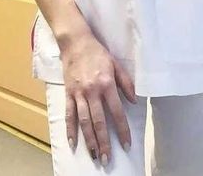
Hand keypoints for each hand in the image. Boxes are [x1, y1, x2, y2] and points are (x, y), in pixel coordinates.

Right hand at [60, 32, 135, 164]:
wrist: (76, 42)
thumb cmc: (98, 53)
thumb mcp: (116, 64)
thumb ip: (126, 83)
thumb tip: (134, 101)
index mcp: (107, 84)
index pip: (117, 112)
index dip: (122, 130)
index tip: (126, 144)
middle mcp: (92, 91)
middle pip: (99, 121)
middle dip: (104, 142)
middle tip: (107, 160)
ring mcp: (79, 93)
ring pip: (84, 121)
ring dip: (89, 140)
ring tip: (94, 155)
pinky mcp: (68, 93)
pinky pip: (69, 114)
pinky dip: (70, 130)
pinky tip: (73, 143)